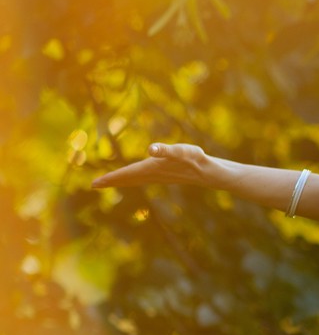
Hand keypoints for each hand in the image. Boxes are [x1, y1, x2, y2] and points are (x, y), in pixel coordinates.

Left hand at [92, 143, 210, 188]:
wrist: (208, 173)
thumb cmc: (195, 160)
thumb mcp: (181, 151)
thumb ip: (165, 150)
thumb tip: (151, 149)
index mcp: (152, 169)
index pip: (126, 174)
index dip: (111, 178)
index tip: (94, 184)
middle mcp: (152, 175)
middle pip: (127, 179)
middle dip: (111, 181)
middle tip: (94, 185)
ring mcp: (158, 176)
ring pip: (134, 180)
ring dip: (121, 181)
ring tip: (109, 182)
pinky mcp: (164, 175)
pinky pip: (142, 178)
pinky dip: (133, 178)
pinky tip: (135, 177)